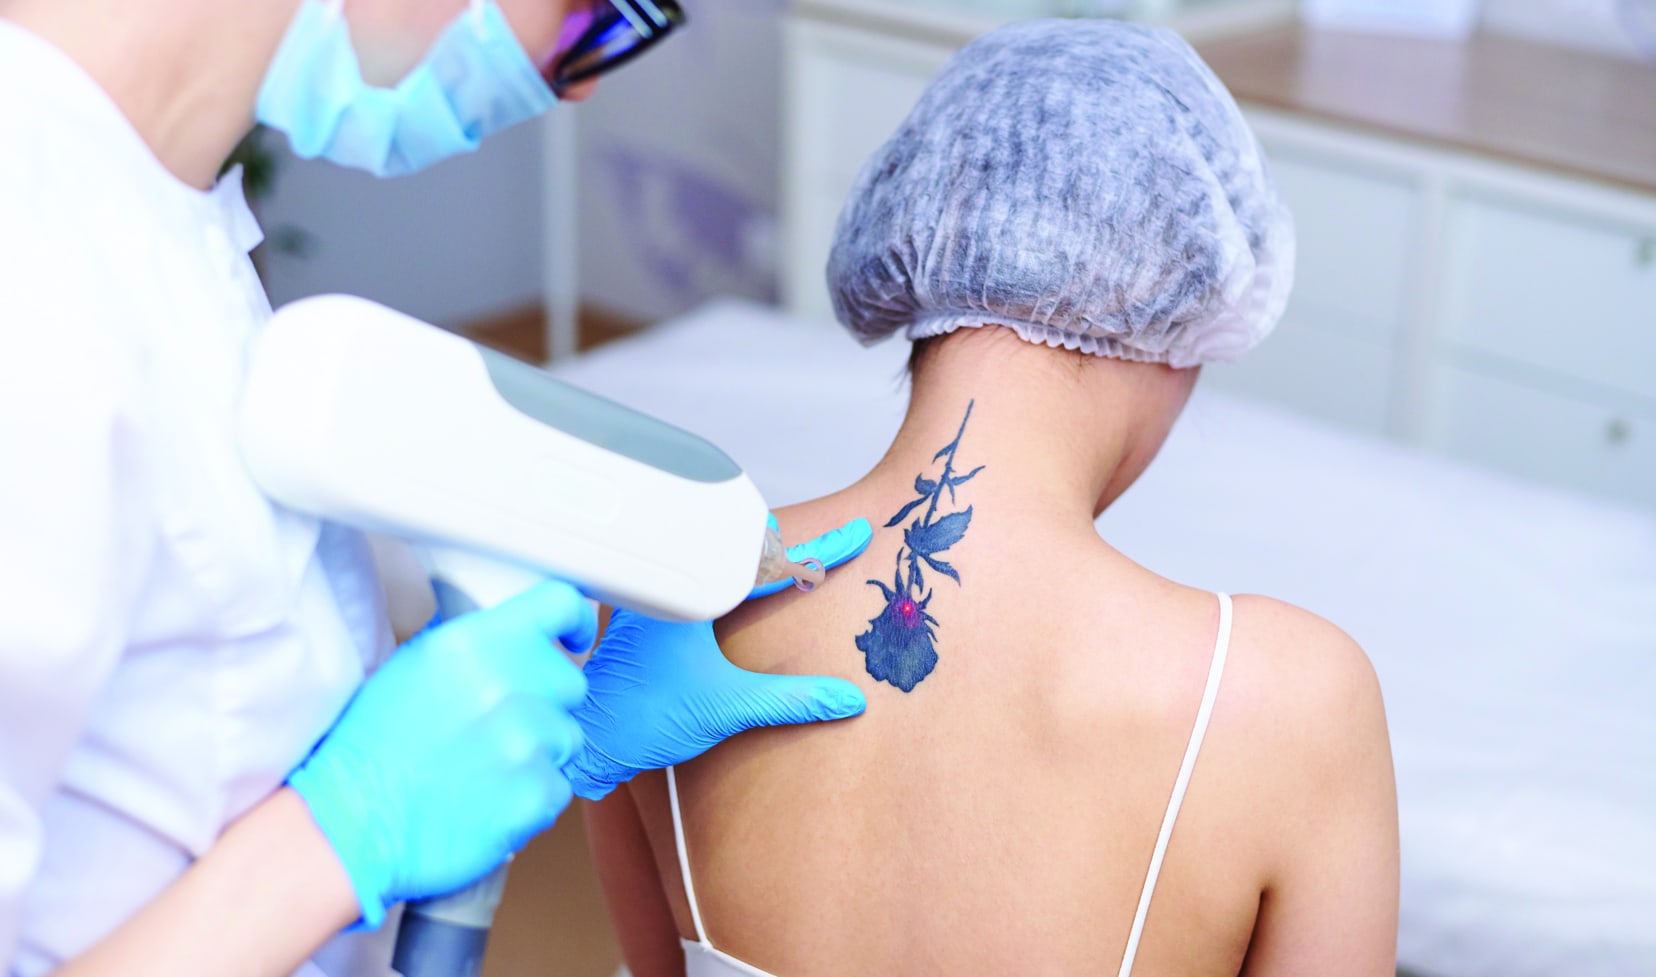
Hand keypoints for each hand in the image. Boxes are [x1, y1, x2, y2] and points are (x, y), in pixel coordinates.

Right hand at [288, 581, 594, 928]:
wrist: (348, 823)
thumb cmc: (371, 747)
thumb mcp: (417, 665)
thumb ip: (479, 647)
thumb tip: (522, 641)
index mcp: (475, 643)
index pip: (560, 604)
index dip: (576, 621)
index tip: (575, 638)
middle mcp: (508, 684)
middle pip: (570, 682)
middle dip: (545, 704)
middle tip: (496, 729)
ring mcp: (525, 741)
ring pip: (567, 738)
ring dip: (537, 754)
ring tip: (482, 770)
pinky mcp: (535, 794)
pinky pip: (558, 788)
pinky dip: (531, 798)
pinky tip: (487, 801)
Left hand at [564, 517, 873, 799]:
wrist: (588, 741)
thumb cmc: (642, 719)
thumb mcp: (728, 708)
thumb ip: (792, 701)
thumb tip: (850, 699)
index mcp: (691, 594)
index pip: (769, 565)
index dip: (820, 551)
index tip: (857, 533)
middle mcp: (671, 587)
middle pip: (740, 550)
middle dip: (786, 547)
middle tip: (827, 546)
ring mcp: (656, 601)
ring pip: (715, 566)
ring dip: (752, 565)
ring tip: (791, 565)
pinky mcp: (648, 620)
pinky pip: (698, 586)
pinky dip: (728, 585)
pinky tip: (740, 598)